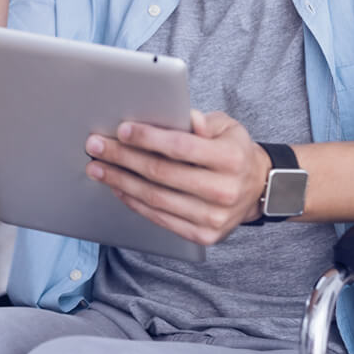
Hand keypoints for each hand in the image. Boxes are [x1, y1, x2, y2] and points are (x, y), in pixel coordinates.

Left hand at [85, 110, 273, 246]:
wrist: (258, 188)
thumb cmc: (233, 151)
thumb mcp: (227, 127)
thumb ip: (203, 122)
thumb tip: (184, 117)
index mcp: (231, 159)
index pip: (180, 147)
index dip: (148, 138)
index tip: (121, 130)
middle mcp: (223, 191)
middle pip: (161, 173)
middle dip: (123, 158)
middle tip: (96, 146)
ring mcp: (213, 218)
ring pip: (155, 198)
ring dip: (120, 181)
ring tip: (98, 168)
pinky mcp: (203, 236)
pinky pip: (159, 218)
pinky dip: (134, 202)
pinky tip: (118, 188)